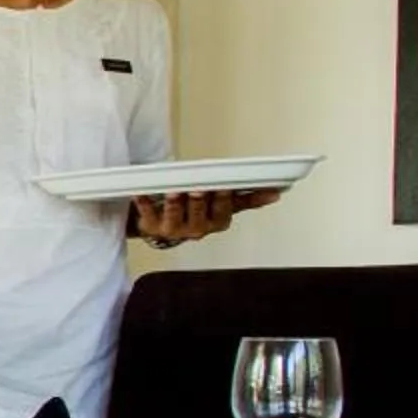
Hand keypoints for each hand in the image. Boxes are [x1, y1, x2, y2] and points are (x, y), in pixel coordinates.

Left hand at [131, 188, 276, 244]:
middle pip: (200, 212)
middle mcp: (197, 229)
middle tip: (200, 188)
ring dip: (175, 202)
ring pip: (176, 215)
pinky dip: (144, 203)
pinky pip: (148, 214)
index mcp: (216, 222)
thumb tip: (276, 194)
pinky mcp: (153, 227)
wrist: (163, 226)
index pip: (225, 210)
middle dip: (200, 200)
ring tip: (174, 191)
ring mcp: (174, 230)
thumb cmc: (195, 212)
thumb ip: (245, 200)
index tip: (224, 187)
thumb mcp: (222, 207)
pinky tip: (141, 194)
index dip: (224, 199)